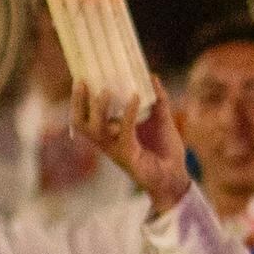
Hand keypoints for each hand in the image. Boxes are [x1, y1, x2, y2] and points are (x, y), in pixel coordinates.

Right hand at [78, 87, 192, 208]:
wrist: (176, 177)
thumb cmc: (164, 151)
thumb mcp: (161, 120)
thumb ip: (157, 100)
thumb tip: (152, 76)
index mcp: (108, 133)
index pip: (83, 117)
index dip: (77, 100)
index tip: (80, 78)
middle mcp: (107, 142)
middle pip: (81, 123)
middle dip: (78, 103)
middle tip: (83, 82)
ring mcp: (116, 150)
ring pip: (96, 130)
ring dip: (99, 109)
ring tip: (106, 91)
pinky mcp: (129, 156)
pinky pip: (125, 132)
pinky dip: (128, 114)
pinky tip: (135, 97)